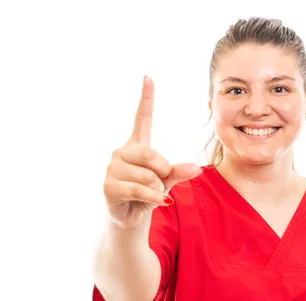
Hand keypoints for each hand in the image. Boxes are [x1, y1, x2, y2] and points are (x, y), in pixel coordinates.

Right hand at [103, 76, 201, 229]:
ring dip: (158, 190)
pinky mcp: (109, 186)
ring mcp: (112, 168)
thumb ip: (178, 172)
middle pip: (152, 155)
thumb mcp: (167, 181)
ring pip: (148, 176)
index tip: (148, 77)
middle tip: (160, 185)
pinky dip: (153, 198)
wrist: (131, 218)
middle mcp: (121, 152)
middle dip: (164, 173)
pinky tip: (158, 202)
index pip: (142, 117)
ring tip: (150, 196)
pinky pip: (139, 189)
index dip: (146, 98)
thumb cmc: (149, 195)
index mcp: (137, 145)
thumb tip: (196, 168)